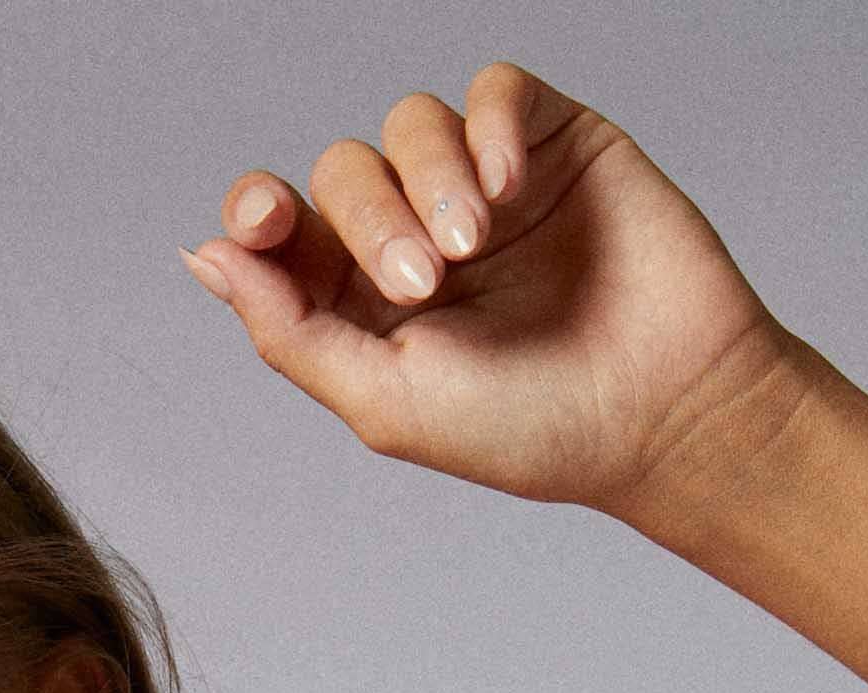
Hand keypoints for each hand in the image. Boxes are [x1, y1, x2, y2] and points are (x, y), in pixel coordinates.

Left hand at [180, 60, 814, 525]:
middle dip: (369, 217)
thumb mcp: (387, 400)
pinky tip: (511, 189)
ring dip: (428, 176)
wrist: (663, 409)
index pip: (285, 230)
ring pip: (410, 122)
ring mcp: (482, 185)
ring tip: (476, 243)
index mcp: (362, 303)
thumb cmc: (530, 427)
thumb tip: (205, 259)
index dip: (259, 210)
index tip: (264, 219)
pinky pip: (492, 90)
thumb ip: (289, 332)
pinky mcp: (550, 143)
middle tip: (427, 280)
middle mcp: (415, 234)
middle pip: (344, 170)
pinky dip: (487, 128)